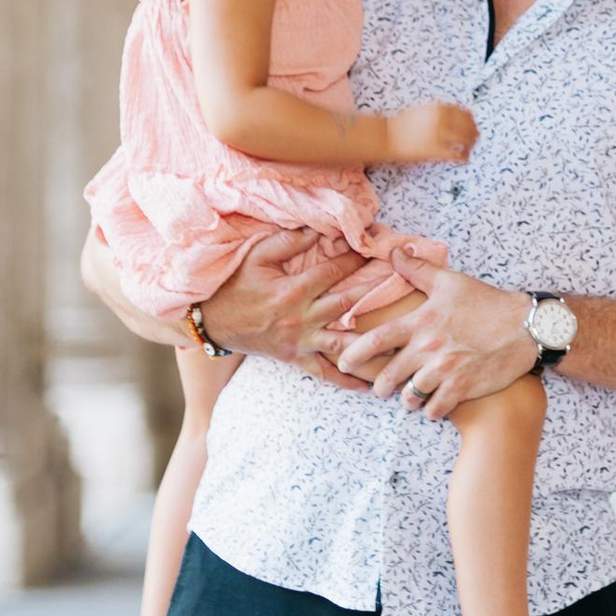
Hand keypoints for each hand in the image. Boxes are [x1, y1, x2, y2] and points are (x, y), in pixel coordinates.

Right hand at [196, 236, 394, 382]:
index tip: (378, 247)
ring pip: (343, 345)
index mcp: (293, 291)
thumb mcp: (257, 256)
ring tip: (401, 348)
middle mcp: (301, 318)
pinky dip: (346, 380)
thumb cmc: (234, 285)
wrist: (211, 322)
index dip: (356, 258)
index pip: (333, 271)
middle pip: (347, 305)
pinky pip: (324, 373)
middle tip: (404, 287)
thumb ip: (289, 242)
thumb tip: (319, 228)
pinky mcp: (295, 359)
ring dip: (372, 346)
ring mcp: (300, 342)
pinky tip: (369, 386)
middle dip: (376, 293)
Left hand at [333, 262, 534, 420]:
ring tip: (409, 398)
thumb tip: (395, 252)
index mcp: (421, 322)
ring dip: (406, 399)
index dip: (353, 353)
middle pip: (388, 376)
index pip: (376, 340)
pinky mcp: (463, 387)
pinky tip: (433, 405)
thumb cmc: (488, 303)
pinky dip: (431, 410)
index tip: (342, 362)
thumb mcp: (451, 281)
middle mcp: (429, 349)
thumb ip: (418, 270)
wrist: (526, 327)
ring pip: (410, 396)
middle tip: (381, 388)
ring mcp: (446, 371)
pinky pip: (435, 408)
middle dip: (380, 386)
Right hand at [385, 99, 477, 166]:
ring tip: (468, 150)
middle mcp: (441, 120)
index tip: (472, 125)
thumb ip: (440, 113)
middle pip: (468, 126)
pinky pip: (456, 154)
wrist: (386, 136)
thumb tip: (457, 118)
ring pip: (465, 140)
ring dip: (470, 145)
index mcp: (438, 108)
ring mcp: (439, 135)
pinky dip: (462, 157)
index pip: (464, 113)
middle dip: (473, 133)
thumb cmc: (401, 125)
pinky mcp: (435, 150)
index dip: (471, 120)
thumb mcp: (423, 111)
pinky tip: (463, 159)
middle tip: (475, 139)